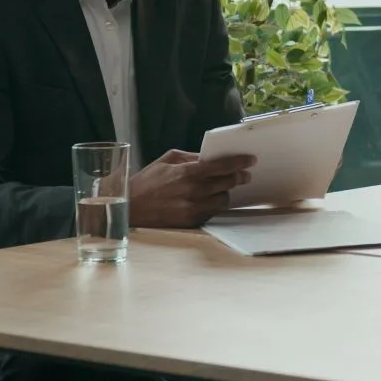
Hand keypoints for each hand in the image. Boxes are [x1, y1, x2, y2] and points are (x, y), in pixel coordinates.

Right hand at [128, 149, 255, 228]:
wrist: (130, 208)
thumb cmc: (147, 181)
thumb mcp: (167, 160)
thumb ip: (192, 158)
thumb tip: (211, 158)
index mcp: (188, 173)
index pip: (223, 166)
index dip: (239, 162)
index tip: (250, 160)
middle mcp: (194, 191)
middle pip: (228, 183)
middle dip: (238, 177)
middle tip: (243, 174)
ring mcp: (194, 208)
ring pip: (224, 200)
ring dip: (225, 192)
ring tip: (222, 187)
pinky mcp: (192, 222)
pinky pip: (213, 212)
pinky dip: (214, 204)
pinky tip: (209, 199)